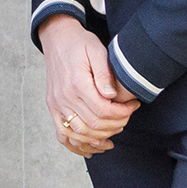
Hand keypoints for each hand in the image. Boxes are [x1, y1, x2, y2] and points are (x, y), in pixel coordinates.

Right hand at [37, 15, 137, 155]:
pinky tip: (92, 148)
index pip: (103, 111)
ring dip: (100, 138)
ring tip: (115, 132)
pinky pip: (62, 134)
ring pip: (79, 134)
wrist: (57, 39)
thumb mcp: (96, 50)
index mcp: (77, 84)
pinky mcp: (53, 108)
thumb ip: (103, 73)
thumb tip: (111, 95)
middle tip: (127, 117)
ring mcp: (56, 105)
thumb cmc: (79, 44)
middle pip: (94, 125)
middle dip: (116, 125)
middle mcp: (64, 97)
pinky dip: (77, 145)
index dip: (123, 113)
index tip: (133, 106)